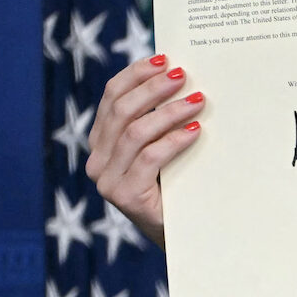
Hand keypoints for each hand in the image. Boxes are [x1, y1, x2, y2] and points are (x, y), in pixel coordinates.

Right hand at [85, 55, 205, 248]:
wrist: (184, 238)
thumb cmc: (179, 190)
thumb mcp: (166, 152)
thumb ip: (161, 124)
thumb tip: (182, 79)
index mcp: (102, 143)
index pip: (112, 98)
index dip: (136, 75)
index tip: (163, 59)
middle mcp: (98, 160)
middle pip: (121, 110)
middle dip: (153, 89)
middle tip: (183, 76)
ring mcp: (107, 180)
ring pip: (135, 131)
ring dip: (169, 112)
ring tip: (198, 100)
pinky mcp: (125, 196)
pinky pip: (150, 157)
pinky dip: (174, 140)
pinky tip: (196, 131)